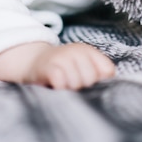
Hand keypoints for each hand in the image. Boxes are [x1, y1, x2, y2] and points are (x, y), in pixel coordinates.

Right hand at [0, 41, 114, 88]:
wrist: (31, 61)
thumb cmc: (61, 68)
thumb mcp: (82, 64)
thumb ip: (100, 71)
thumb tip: (111, 82)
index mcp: (87, 50)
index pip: (107, 70)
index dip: (100, 82)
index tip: (90, 84)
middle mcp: (75, 51)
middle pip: (91, 79)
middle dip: (84, 88)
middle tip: (72, 87)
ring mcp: (61, 58)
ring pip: (77, 83)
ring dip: (70, 90)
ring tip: (63, 88)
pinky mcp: (48, 68)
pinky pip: (60, 82)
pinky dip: (60, 88)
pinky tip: (55, 87)